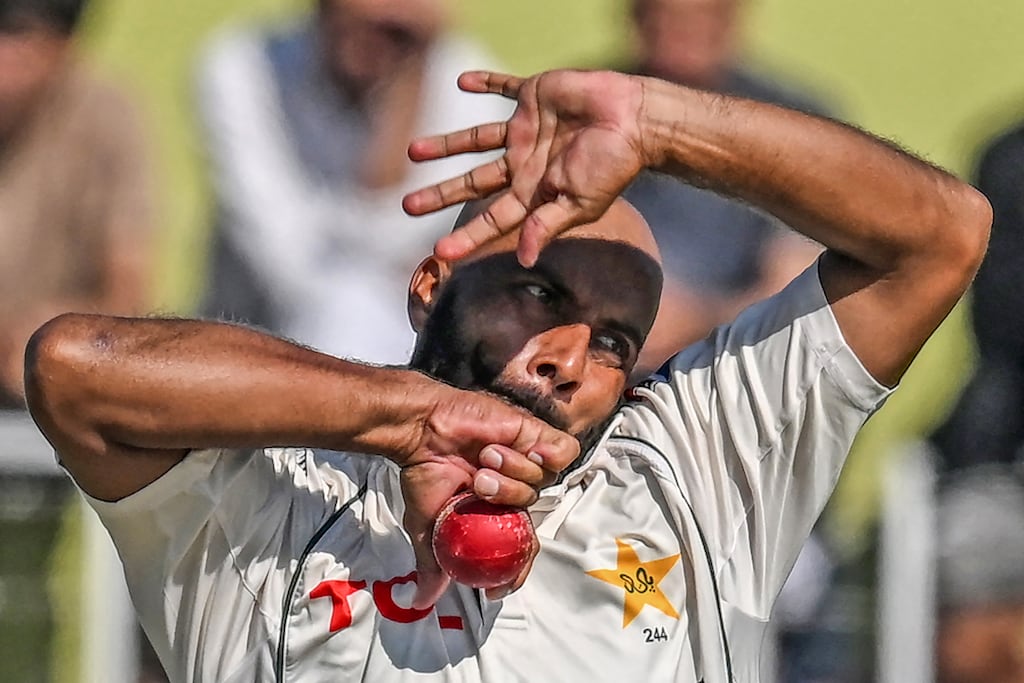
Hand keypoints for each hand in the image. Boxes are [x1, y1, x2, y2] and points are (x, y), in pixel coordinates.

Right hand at [396, 381, 579, 607]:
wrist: (423, 430)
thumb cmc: (426, 471)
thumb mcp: (428, 526)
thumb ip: (433, 562)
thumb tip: (422, 600)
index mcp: (499, 511)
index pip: (524, 546)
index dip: (518, 566)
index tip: (497, 584)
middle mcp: (518, 487)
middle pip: (536, 514)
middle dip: (507, 504)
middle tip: (477, 486)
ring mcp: (530, 461)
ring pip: (545, 483)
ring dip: (513, 474)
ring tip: (484, 458)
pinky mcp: (538, 435)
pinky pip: (560, 454)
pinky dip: (541, 454)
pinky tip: (513, 447)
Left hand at [402, 70, 649, 266]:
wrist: (636, 120)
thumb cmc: (612, 165)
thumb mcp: (578, 202)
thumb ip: (547, 226)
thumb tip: (525, 260)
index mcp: (534, 191)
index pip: (493, 218)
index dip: (467, 235)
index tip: (439, 252)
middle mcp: (524, 162)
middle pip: (473, 182)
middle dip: (440, 193)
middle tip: (407, 204)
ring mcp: (527, 130)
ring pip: (476, 140)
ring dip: (445, 145)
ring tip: (413, 150)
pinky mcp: (535, 96)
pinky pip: (504, 87)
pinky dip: (486, 82)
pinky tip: (462, 81)